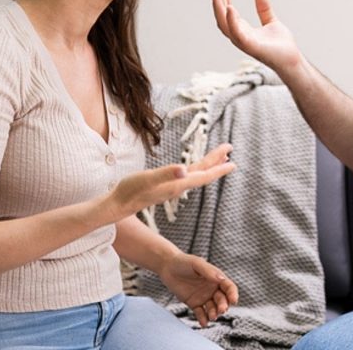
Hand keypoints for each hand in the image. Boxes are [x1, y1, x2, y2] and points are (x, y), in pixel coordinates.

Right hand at [107, 144, 234, 218]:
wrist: (119, 204)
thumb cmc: (131, 190)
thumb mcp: (148, 179)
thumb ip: (167, 173)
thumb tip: (185, 169)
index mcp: (178, 183)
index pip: (203, 175)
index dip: (218, 167)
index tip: (233, 161)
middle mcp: (178, 186)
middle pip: (203, 173)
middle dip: (218, 162)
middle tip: (230, 148)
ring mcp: (172, 186)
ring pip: (197, 174)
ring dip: (209, 165)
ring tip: (221, 158)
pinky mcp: (166, 185)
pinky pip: (187, 175)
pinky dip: (197, 169)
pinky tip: (197, 168)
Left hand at [160, 252, 238, 326]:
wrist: (167, 267)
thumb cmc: (184, 262)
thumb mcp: (197, 263)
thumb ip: (208, 271)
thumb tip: (221, 279)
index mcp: (216, 278)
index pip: (229, 287)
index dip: (233, 294)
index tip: (233, 301)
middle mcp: (212, 289)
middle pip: (222, 300)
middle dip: (223, 306)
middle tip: (220, 310)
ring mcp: (203, 297)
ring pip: (213, 308)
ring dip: (214, 313)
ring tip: (211, 317)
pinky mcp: (194, 304)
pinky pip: (201, 313)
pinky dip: (203, 319)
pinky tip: (203, 323)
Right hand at [211, 0, 301, 73]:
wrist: (292, 60)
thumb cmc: (281, 46)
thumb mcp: (271, 22)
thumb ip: (264, 10)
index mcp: (242, 30)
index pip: (228, 12)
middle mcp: (239, 36)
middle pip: (222, 16)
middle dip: (218, 0)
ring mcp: (243, 42)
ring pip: (224, 25)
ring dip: (218, 9)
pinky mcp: (250, 46)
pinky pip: (237, 33)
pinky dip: (232, 21)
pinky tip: (230, 7)